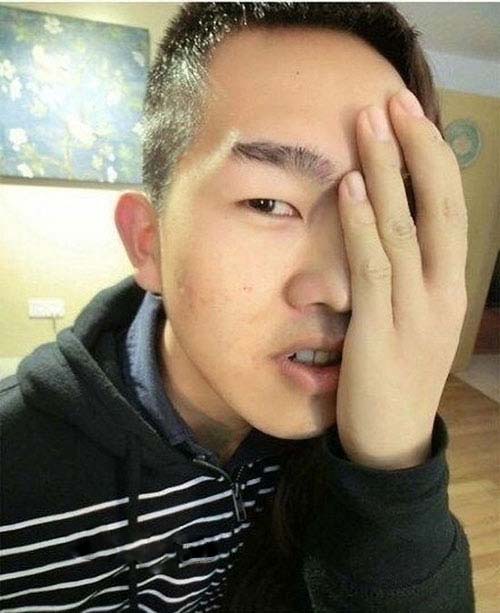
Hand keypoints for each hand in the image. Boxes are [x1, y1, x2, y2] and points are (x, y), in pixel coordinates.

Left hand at [335, 88, 467, 469]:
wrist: (391, 437)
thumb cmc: (396, 374)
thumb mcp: (411, 318)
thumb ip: (404, 275)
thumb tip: (384, 227)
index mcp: (451, 285)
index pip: (450, 208)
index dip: (433, 159)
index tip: (412, 117)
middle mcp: (443, 291)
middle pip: (439, 205)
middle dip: (417, 149)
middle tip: (394, 101)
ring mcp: (416, 311)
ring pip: (406, 227)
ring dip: (387, 171)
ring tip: (370, 123)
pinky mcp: (382, 330)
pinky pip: (375, 266)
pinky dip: (363, 223)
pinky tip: (351, 186)